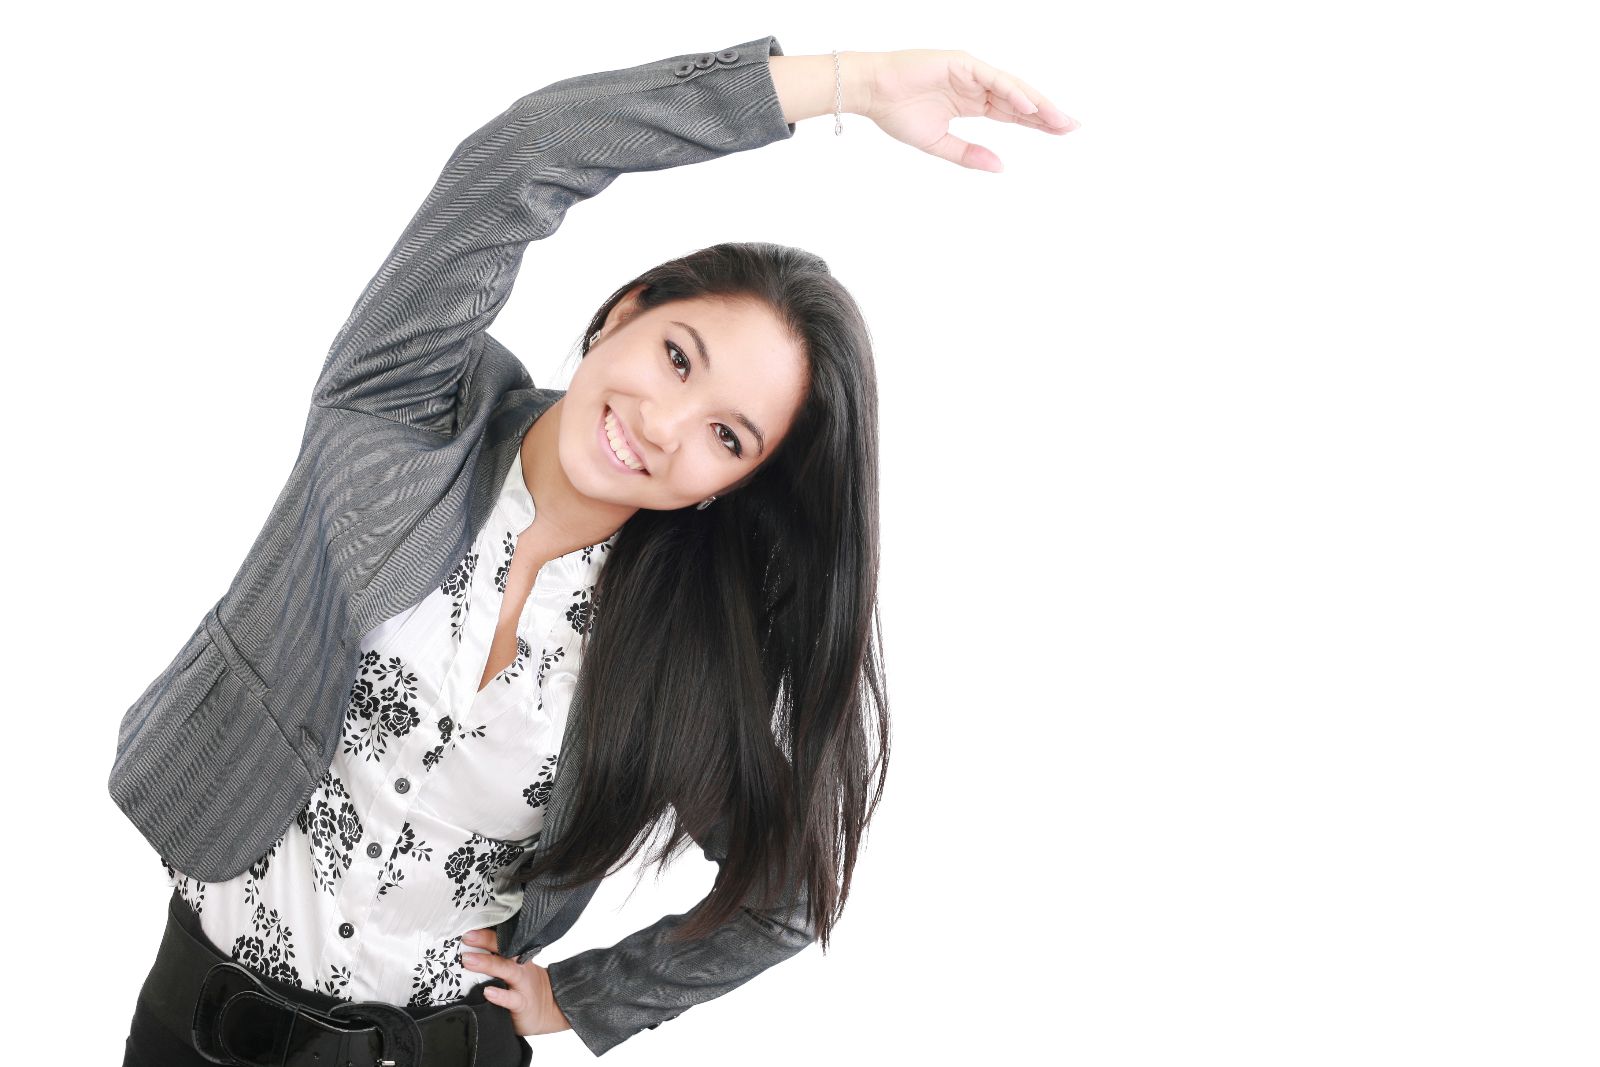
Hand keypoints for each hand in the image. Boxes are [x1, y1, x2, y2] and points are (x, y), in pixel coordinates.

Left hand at [459, 927, 572, 1036]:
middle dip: (486, 940)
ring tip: (469, 960)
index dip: (488, 931)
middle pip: (506, 949)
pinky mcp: (523, 1003)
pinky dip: (500, 995)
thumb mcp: (515, 971)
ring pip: (507, 970)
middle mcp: (521, 967)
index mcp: (518, 957)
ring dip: (488, 963)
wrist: (552, 1010)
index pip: (504, 939)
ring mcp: (523, 984)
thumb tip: (467, 954)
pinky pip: (512, 999)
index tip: (470, 925)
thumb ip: (497, 962)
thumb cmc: (526, 990)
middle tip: (467, 936)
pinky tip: (488, 992)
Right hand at [855, 49, 1077, 170]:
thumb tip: (1000, 167)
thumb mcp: (939, 143)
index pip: (1013, 113)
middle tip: (1073, 127)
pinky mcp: (961, 64)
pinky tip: (1030, 107)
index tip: (1062, 133)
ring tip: (1059, 120)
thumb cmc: (897, 113)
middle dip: (1047, 114)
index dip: (1038, 122)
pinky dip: (1012, 92)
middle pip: (1020, 100)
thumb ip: (969, 154)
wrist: (871, 93)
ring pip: (1012, 88)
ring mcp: (971, 73)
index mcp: (972, 103)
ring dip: (1036, 104)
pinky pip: (993, 79)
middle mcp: (976, 86)